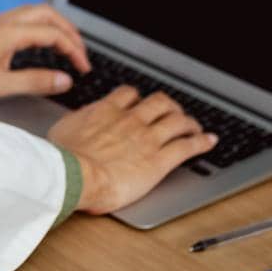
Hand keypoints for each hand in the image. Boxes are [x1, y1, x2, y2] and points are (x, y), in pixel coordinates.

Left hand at [0, 4, 91, 100]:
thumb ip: (34, 82)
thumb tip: (64, 80)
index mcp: (11, 32)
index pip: (55, 34)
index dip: (75, 50)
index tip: (83, 68)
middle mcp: (5, 21)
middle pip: (49, 14)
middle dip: (70, 32)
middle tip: (80, 53)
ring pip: (35, 13)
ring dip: (55, 26)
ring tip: (65, 46)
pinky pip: (23, 17)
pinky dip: (40, 26)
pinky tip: (37, 43)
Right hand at [47, 87, 217, 213]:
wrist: (76, 176)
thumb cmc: (63, 159)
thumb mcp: (62, 131)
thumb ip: (77, 121)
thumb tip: (79, 119)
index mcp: (106, 111)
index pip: (129, 94)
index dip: (138, 98)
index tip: (141, 103)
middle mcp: (130, 120)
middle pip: (159, 102)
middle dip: (169, 105)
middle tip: (173, 112)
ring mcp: (147, 138)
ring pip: (177, 120)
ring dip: (189, 121)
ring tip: (194, 126)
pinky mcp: (160, 160)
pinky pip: (188, 145)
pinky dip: (202, 141)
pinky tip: (209, 141)